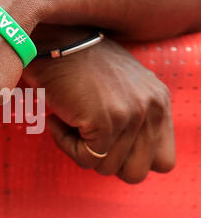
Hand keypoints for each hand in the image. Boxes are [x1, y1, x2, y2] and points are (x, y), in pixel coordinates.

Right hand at [23, 25, 174, 183]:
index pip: (163, 163)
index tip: (108, 143)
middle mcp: (151, 109)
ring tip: (70, 120)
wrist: (54, 42)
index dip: (132, 160)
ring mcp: (130, 115)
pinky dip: (65, 143)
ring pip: (106, 168)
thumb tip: (123, 156)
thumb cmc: (79, 66)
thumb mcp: (122, 89)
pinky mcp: (105, 121)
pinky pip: (85, 159)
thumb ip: (134, 120)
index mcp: (159, 103)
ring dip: (81, 149)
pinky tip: (58, 119)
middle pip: (135, 174)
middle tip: (86, 136)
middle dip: (106, 161)